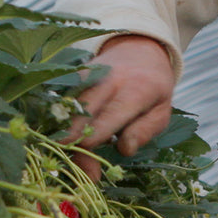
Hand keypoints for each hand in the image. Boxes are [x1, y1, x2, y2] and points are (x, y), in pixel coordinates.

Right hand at [68, 35, 175, 179]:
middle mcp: (108, 79)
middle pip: (82, 112)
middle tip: (71, 168)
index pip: (110, 116)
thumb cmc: (153, 87)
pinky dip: (56, 120)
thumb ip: (144, 131)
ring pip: (67, 107)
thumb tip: (124, 150)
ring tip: (60, 156)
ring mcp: (88, 75)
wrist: (140, 49)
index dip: (94, 139)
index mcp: (136, 89)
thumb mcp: (162, 111)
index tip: (87, 165)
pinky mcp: (73, 76)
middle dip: (73, 141)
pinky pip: (62, 100)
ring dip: (61, 132)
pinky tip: (55, 138)